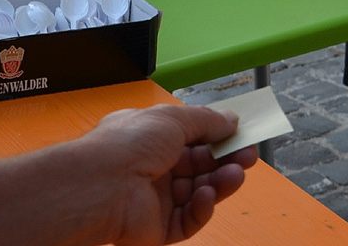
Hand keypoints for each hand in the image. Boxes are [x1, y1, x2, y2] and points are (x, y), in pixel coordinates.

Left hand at [78, 104, 255, 245]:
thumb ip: (207, 121)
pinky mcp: (156, 229)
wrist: (99, 186)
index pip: (192, 140)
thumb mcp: (174, 119)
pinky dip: (201, 209)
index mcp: (151, 140)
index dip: (218, 138)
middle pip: (200, 168)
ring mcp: (155, 200)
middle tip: (248, 156)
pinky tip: (205, 196)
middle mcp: (152, 169)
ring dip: (220, 184)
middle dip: (226, 161)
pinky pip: (188, 221)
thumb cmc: (127, 145)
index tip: (241, 135)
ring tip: (236, 175)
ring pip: (198, 194)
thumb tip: (231, 120)